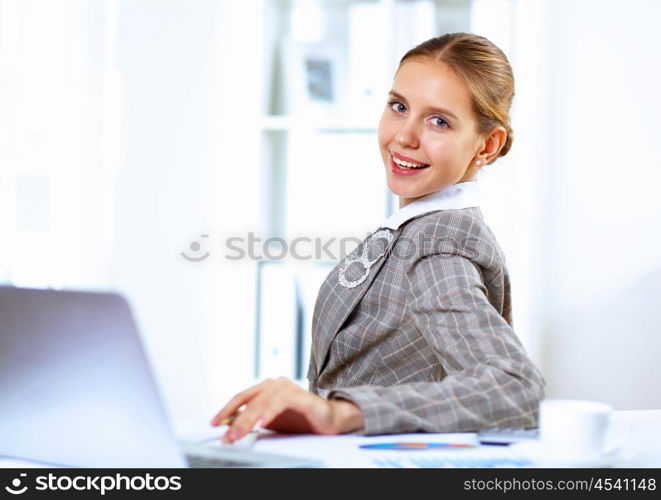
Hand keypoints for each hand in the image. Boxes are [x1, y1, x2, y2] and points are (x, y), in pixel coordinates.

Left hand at [210, 377, 363, 442]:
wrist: (329, 420)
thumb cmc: (300, 418)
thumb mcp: (270, 421)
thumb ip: (251, 419)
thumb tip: (228, 426)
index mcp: (266, 388)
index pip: (241, 397)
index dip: (226, 410)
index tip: (214, 423)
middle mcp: (275, 384)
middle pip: (249, 401)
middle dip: (235, 421)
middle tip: (226, 437)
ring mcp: (288, 388)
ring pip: (262, 402)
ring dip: (248, 420)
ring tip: (239, 434)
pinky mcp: (300, 395)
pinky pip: (281, 403)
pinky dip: (270, 413)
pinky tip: (261, 424)